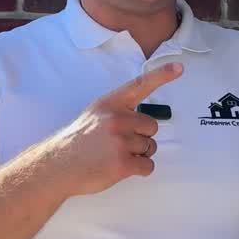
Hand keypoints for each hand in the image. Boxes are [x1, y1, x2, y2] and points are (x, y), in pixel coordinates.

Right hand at [56, 62, 182, 195]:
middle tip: (120, 145)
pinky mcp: (123, 163)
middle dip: (142, 137)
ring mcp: (121, 141)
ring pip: (151, 147)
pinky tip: (121, 168)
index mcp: (111, 103)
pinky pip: (148, 166)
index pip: (141, 85)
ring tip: (115, 156)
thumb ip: (117, 112)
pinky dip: (140, 170)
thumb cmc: (78, 142)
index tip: (179, 67)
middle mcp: (118, 118)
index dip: (162, 75)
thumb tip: (141, 120)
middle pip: (152, 126)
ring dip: (139, 154)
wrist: (58, 166)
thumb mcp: (95, 114)